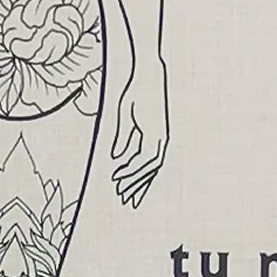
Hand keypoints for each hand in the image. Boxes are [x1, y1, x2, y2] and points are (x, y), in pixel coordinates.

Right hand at [110, 61, 168, 204]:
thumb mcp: (127, 117)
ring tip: (120, 191)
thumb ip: (124, 138)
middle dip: (137, 185)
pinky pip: (144, 158)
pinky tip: (119, 174)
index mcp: (156, 136)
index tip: (128, 190)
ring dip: (133, 180)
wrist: (148, 75)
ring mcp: (159, 138)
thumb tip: (116, 157)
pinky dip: (131, 168)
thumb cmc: (139, 91)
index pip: (149, 164)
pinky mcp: (155, 134)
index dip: (138, 178)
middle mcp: (160, 140)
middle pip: (150, 170)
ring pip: (147, 168)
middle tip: (127, 200)